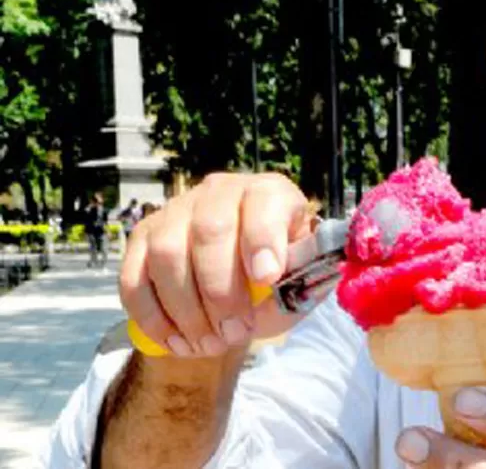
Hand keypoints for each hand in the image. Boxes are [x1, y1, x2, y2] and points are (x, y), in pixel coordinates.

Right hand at [119, 172, 312, 358]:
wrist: (246, 268)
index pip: (264, 203)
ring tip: (209, 344)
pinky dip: (152, 317)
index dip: (262, 240)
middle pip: (209, 230)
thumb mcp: (299, 279)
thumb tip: (266, 306)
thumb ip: (294, 290)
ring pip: (167, 253)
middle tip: (235, 332)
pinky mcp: (143, 238)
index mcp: (269, 194)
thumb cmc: (277, 271)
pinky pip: (134, 278)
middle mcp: (219, 193)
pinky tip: (177, 343)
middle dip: (220, 291)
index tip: (267, 278)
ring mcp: (175, 211)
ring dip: (186, 309)